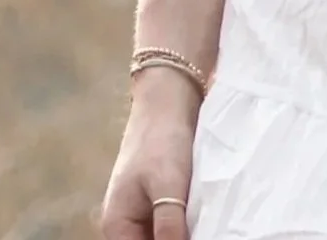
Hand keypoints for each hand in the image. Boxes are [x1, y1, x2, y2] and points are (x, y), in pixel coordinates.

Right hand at [97, 76, 200, 239]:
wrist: (168, 101)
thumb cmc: (162, 140)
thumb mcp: (167, 186)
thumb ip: (169, 226)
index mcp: (118, 226)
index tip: (193, 237)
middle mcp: (126, 225)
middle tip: (208, 233)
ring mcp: (144, 215)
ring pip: (166, 239)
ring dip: (185, 235)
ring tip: (208, 228)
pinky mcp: (161, 205)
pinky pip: (173, 228)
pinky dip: (189, 228)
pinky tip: (207, 224)